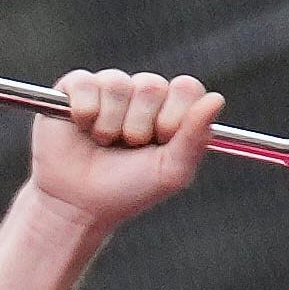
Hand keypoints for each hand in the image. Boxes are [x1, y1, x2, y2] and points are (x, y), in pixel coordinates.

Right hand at [25, 65, 225, 236]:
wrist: (77, 206)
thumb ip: (196, 137)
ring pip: (117, 84)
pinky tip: (81, 127)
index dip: (174, 114)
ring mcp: (106, 90)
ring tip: (102, 141)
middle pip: (151, 85)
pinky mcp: (72, 91)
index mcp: (170, 109)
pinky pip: (84, 83)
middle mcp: (141, 94)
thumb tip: (216, 99)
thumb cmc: (126, 191)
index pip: (186, 88)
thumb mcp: (170, 171)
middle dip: (138, 124)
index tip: (161, 140)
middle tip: (127, 146)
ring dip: (109, 122)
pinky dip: (84, 109)